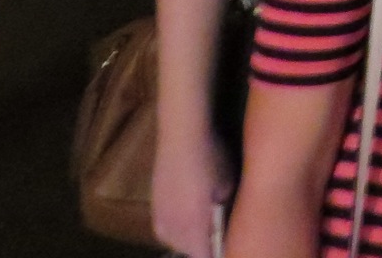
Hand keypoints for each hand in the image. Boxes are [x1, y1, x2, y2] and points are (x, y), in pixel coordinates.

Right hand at [153, 125, 232, 257]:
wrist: (180, 136)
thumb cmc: (211, 158)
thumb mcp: (227, 185)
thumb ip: (224, 209)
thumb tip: (225, 223)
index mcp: (193, 225)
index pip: (202, 256)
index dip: (215, 255)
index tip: (225, 251)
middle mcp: (172, 227)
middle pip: (187, 250)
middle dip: (201, 247)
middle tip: (217, 238)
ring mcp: (159, 216)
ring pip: (174, 241)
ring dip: (188, 240)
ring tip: (203, 229)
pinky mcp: (153, 205)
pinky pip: (164, 229)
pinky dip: (176, 230)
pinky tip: (186, 218)